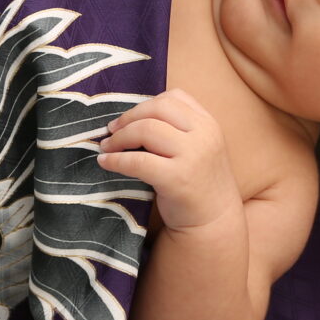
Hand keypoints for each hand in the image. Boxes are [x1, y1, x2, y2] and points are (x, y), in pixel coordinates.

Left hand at [96, 89, 238, 233]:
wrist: (214, 221)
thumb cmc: (199, 182)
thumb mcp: (199, 147)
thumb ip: (179, 129)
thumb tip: (133, 117)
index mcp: (208, 124)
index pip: (174, 97)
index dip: (145, 105)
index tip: (129, 119)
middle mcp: (204, 135)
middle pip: (157, 109)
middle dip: (128, 117)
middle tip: (111, 130)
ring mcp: (192, 156)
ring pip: (146, 130)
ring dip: (119, 137)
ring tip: (107, 147)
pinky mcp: (177, 179)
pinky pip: (138, 161)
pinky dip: (116, 160)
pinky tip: (105, 163)